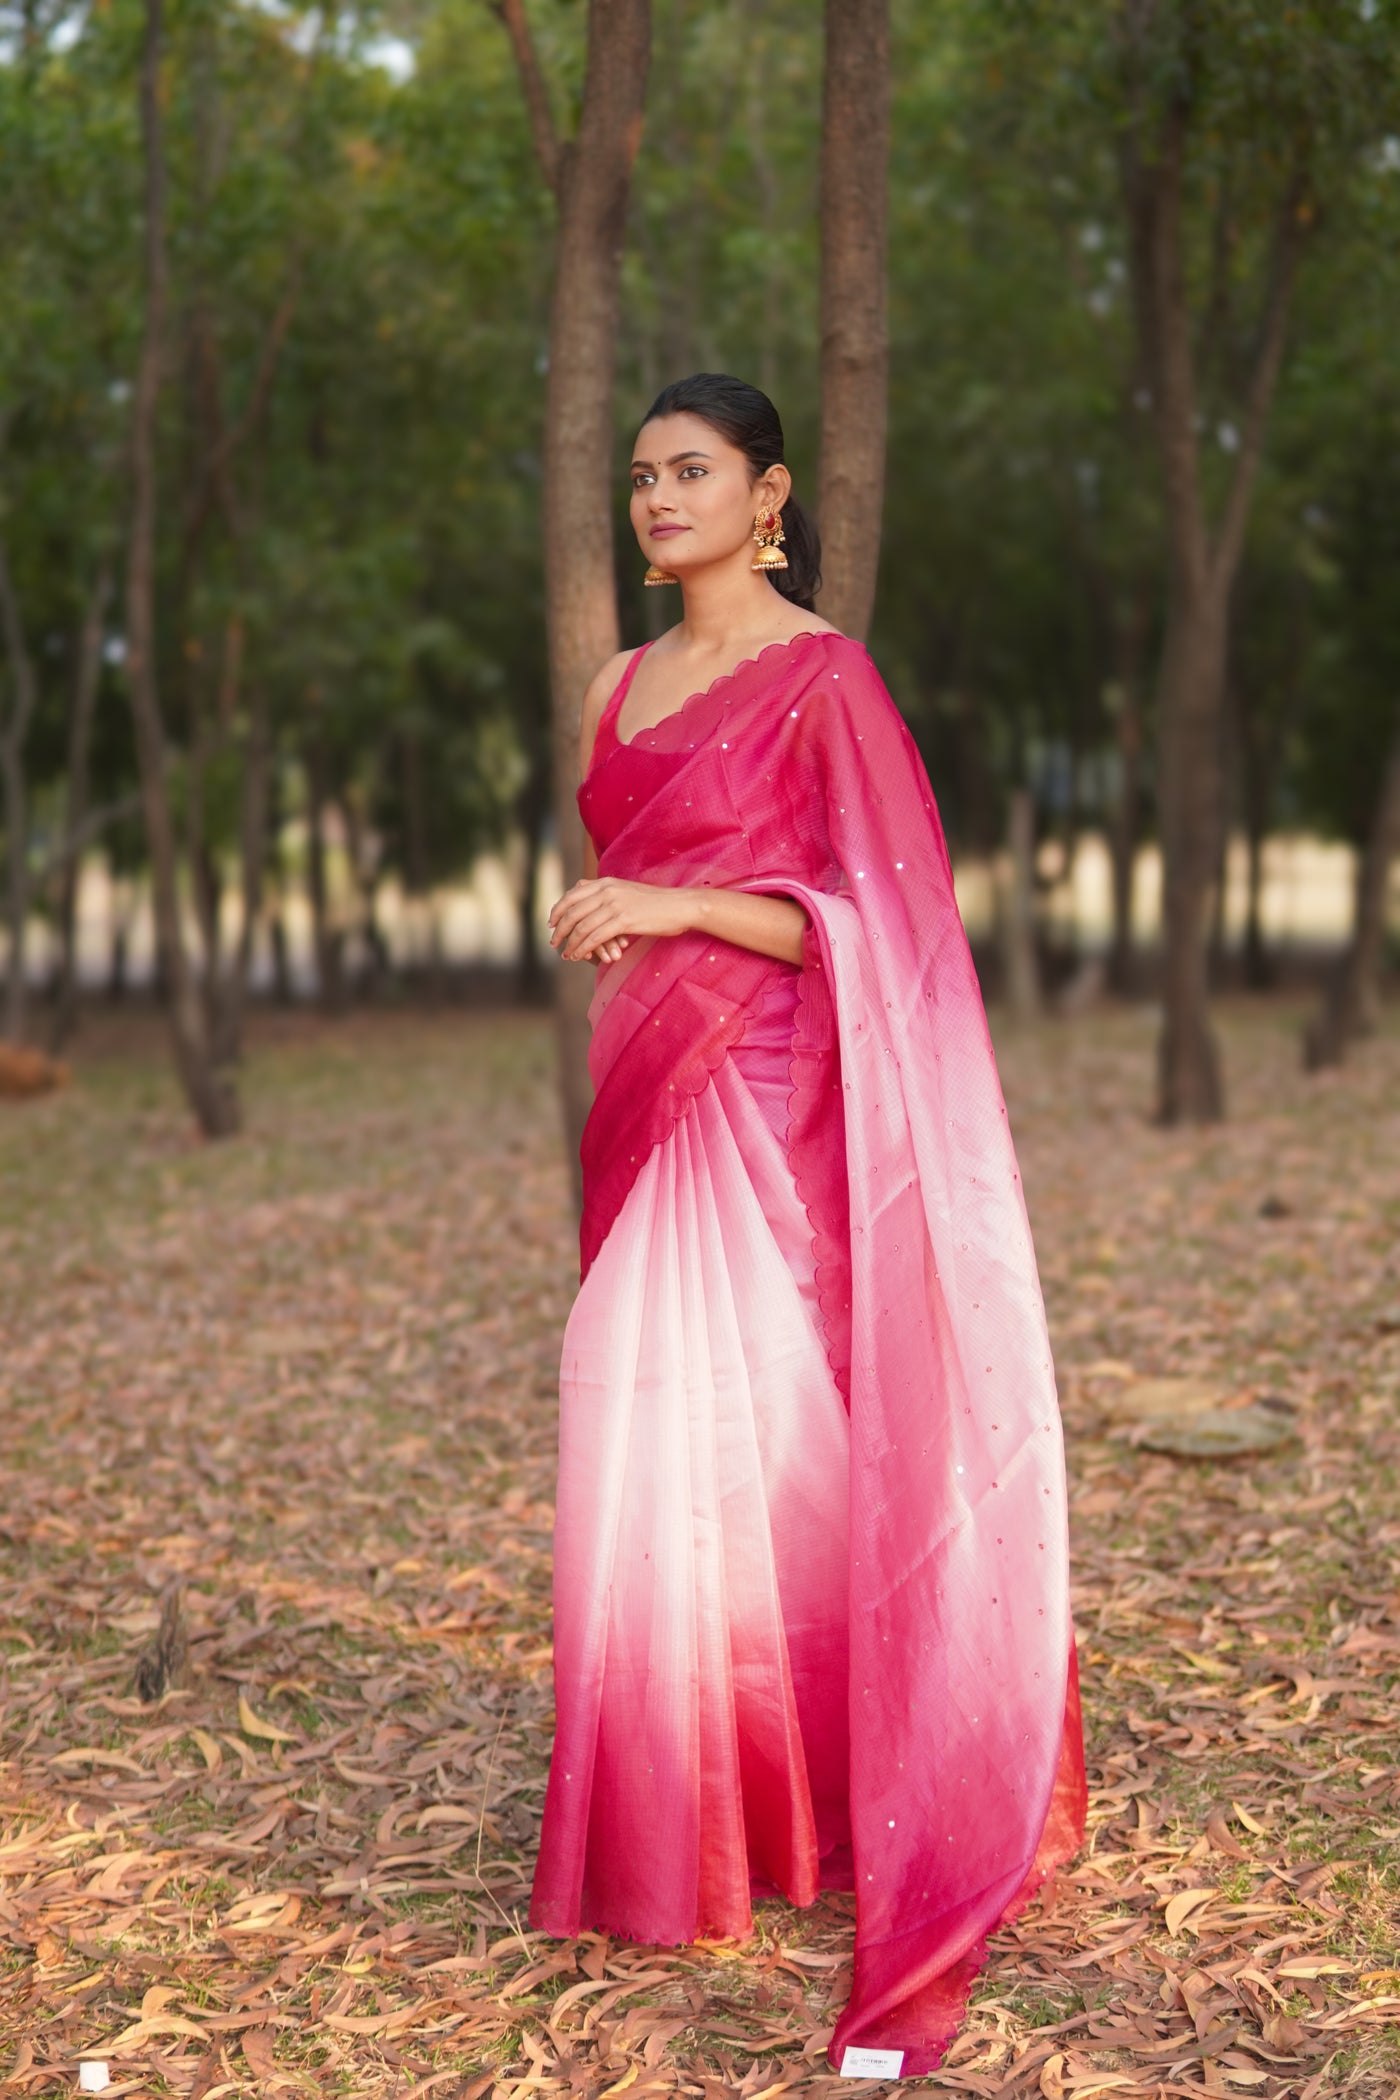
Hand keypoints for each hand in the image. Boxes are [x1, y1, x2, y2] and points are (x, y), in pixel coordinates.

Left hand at [547, 876, 695, 962]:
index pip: (572, 895)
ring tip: (566, 954)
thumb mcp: (627, 891)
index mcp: (606, 882)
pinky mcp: (624, 920)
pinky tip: (579, 955)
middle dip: (560, 929)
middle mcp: (607, 890)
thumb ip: (606, 892)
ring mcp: (615, 904)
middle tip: (553, 943)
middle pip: (572, 911)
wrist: (681, 905)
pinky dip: (583, 948)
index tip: (551, 923)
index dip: (558, 910)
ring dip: (570, 943)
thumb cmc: (656, 902)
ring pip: (582, 926)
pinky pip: (595, 937)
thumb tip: (585, 896)